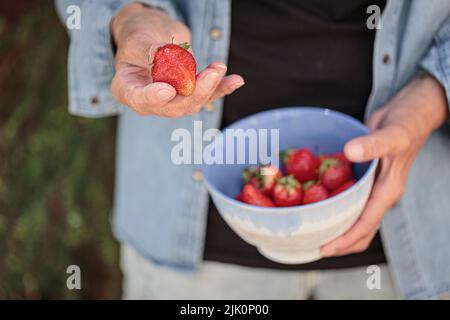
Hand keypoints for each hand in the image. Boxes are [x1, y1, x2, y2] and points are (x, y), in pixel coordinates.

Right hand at [111, 3, 243, 116]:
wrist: (151, 35)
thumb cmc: (138, 35)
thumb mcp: (137, 38)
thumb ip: (149, 50)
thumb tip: (166, 56)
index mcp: (127, 89)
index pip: (139, 99)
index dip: (154, 97)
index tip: (167, 90)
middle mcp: (149, 101)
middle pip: (172, 106)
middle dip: (194, 92)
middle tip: (211, 73)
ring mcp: (170, 101)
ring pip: (192, 102)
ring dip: (210, 87)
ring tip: (220, 68)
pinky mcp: (189, 95)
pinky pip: (207, 94)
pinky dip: (222, 88)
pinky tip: (236, 81)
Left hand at [321, 74, 448, 256]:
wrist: (409, 113)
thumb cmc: (405, 124)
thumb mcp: (392, 134)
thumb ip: (373, 143)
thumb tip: (350, 151)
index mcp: (387, 192)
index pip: (365, 225)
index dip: (344, 240)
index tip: (323, 248)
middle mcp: (379, 195)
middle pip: (359, 230)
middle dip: (337, 242)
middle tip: (309, 244)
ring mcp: (372, 189)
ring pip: (353, 218)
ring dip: (335, 227)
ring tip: (310, 231)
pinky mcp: (364, 180)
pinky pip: (349, 200)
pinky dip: (334, 206)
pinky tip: (315, 203)